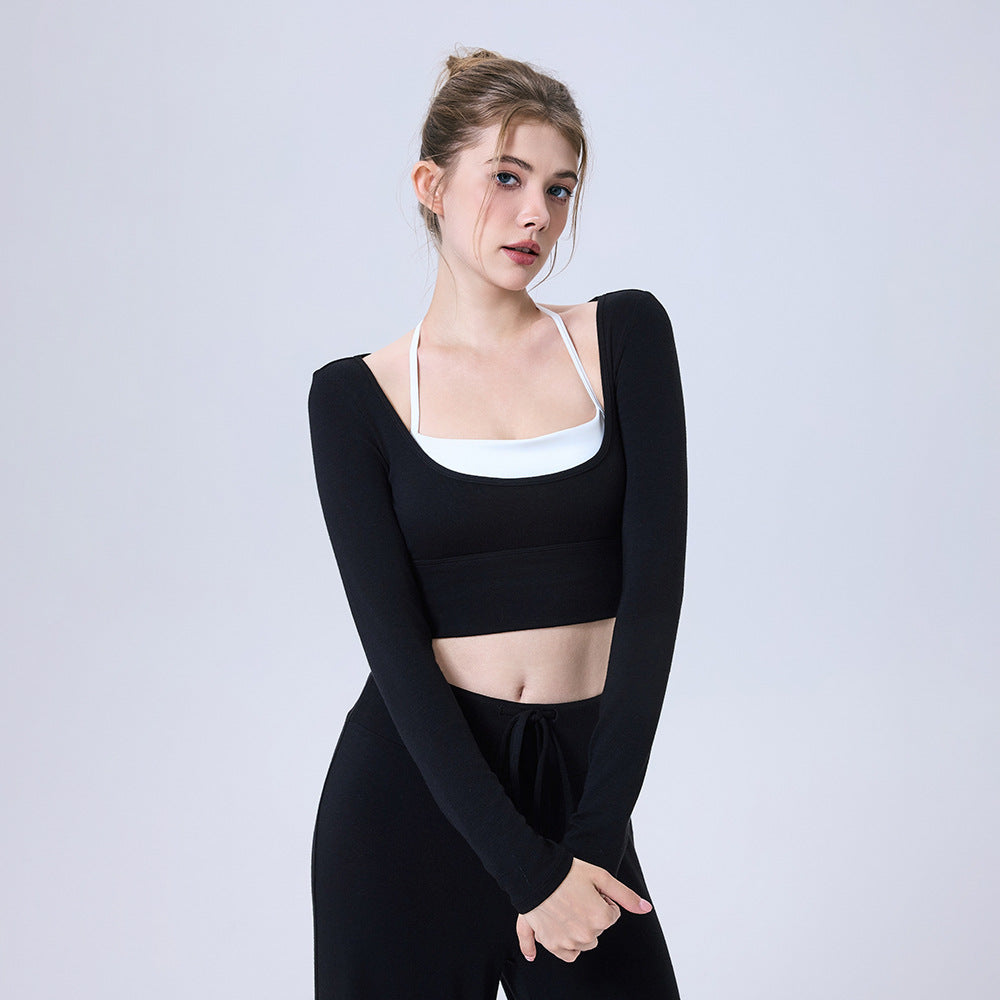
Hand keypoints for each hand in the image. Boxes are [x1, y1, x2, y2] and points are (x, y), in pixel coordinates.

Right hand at [516, 857, 652, 962]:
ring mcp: (568, 942)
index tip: (590, 890)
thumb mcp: (601, 877)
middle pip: (599, 930)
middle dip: (591, 915)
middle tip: (577, 896)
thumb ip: (626, 896)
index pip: (612, 914)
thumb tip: (647, 908)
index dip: (602, 899)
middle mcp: (586, 935)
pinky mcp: (551, 944)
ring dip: (580, 929)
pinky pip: (568, 955)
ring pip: (585, 942)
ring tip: (567, 907)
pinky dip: (566, 946)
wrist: (535, 873)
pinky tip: (561, 929)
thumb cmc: (568, 872)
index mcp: (601, 919)